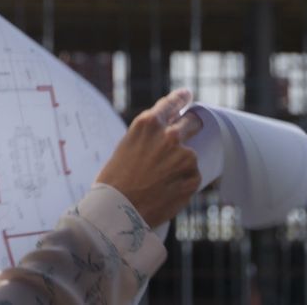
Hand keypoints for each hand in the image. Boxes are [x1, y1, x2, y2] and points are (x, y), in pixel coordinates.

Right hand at [95, 89, 201, 228]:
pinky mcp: (193, 177)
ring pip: (189, 155)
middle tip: (185, 137)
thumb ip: (148, 138)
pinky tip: (165, 191)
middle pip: (192, 122)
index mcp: (147, 124)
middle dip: (191, 127)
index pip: (171, 103)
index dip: (181, 99)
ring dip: (180, 164)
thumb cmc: (113, 181)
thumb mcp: (126, 147)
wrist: (117, 211)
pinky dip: (182, 182)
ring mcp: (184, 156)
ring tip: (159, 181)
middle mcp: (169, 135)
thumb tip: (164, 138)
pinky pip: (191, 176)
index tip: (187, 96)